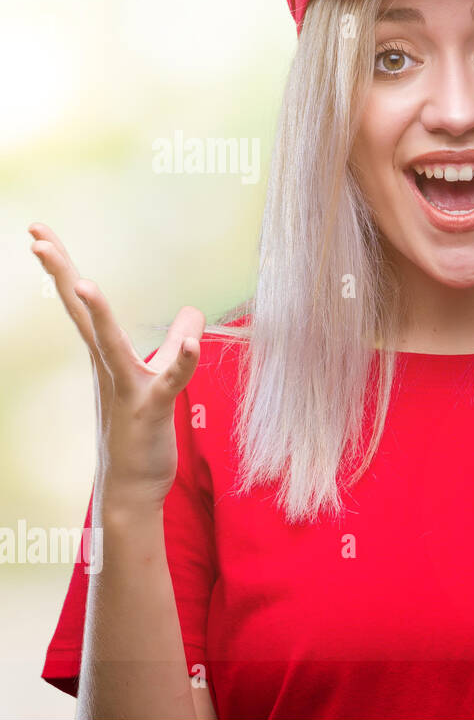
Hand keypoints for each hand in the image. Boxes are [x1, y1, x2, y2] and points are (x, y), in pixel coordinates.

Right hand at [29, 222, 205, 513]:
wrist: (132, 486)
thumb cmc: (141, 430)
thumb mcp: (162, 379)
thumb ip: (174, 345)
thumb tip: (191, 317)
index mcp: (107, 355)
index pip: (81, 303)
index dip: (62, 267)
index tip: (38, 233)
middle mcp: (110, 366)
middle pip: (82, 312)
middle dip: (62, 274)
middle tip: (37, 238)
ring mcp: (127, 387)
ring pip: (111, 346)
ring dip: (99, 315)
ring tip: (86, 284)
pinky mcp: (151, 409)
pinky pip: (167, 381)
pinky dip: (180, 362)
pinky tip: (190, 344)